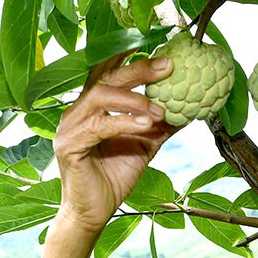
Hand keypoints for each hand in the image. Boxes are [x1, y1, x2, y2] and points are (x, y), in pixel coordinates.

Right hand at [52, 53, 177, 233]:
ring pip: (100, 96)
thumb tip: (189, 108)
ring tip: (160, 109)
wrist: (94, 212)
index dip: (128, 54)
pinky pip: (98, 126)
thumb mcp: (145, 144)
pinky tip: (145, 124)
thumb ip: (161, 124)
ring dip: (134, 99)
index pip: (107, 71)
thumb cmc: (114, 177)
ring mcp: (69, 127)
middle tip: (168, 67)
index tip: (156, 45)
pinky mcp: (68, 145)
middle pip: (106, 77)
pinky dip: (123, 121)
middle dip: (139, 69)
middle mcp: (77, 111)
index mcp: (91, 107)